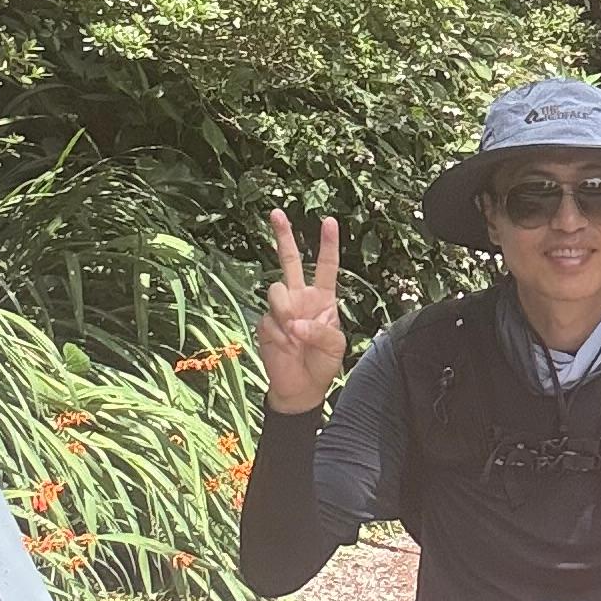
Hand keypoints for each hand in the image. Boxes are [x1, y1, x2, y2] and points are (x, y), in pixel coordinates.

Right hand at [256, 208, 348, 415]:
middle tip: (276, 213)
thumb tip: (295, 323)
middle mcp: (300, 298)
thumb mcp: (335, 346)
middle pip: (289, 261)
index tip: (329, 221)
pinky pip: (269, 320)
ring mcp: (281, 309)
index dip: (327, 245)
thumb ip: (320, 331)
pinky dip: (279, 335)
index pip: (326, 266)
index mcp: (322, 298)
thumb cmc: (323, 363)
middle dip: (283, 236)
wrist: (300, 388)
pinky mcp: (265, 324)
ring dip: (286, 311)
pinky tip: (285, 347)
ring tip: (295, 336)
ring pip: (277, 291)